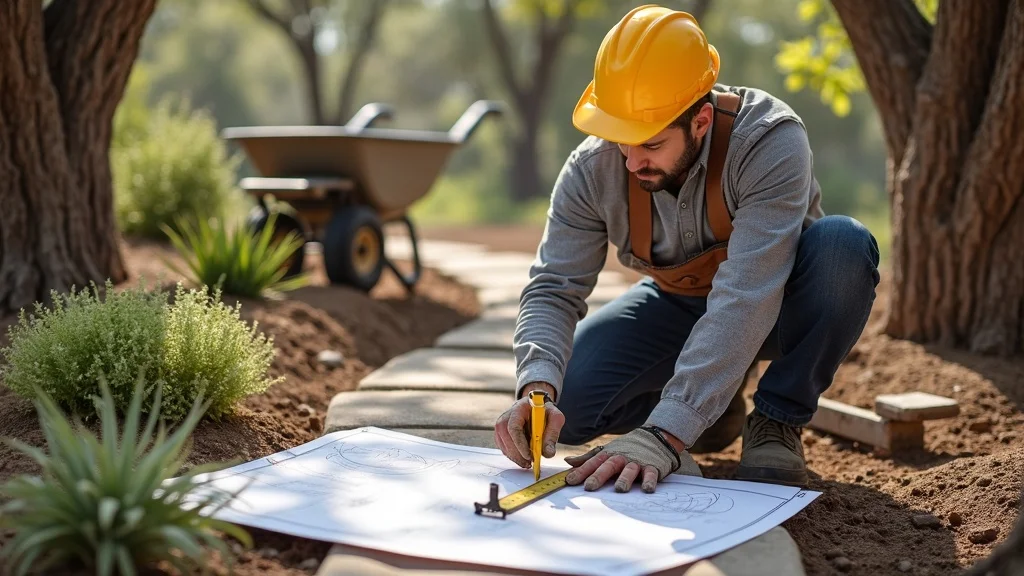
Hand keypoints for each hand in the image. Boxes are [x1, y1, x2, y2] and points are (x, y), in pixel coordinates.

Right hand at [494, 382, 563, 467]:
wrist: (537, 408)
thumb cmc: (545, 412)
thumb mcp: (555, 418)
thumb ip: (553, 434)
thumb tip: (548, 453)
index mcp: (519, 409)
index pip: (514, 427)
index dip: (520, 443)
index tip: (528, 456)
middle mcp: (506, 416)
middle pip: (506, 436)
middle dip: (517, 453)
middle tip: (529, 463)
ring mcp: (502, 425)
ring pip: (503, 444)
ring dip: (515, 456)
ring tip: (527, 463)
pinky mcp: (501, 434)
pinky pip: (503, 447)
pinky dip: (512, 456)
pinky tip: (522, 459)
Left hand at [563, 427, 698, 492]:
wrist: (655, 437)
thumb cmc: (627, 448)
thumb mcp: (607, 451)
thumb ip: (588, 458)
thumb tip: (568, 462)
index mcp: (609, 454)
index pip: (593, 463)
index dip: (581, 472)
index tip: (569, 481)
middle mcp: (621, 457)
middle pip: (609, 466)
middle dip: (599, 476)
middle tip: (589, 487)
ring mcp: (637, 462)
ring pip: (629, 470)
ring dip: (624, 479)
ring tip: (619, 489)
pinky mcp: (652, 466)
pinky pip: (651, 474)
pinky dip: (649, 481)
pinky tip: (646, 489)